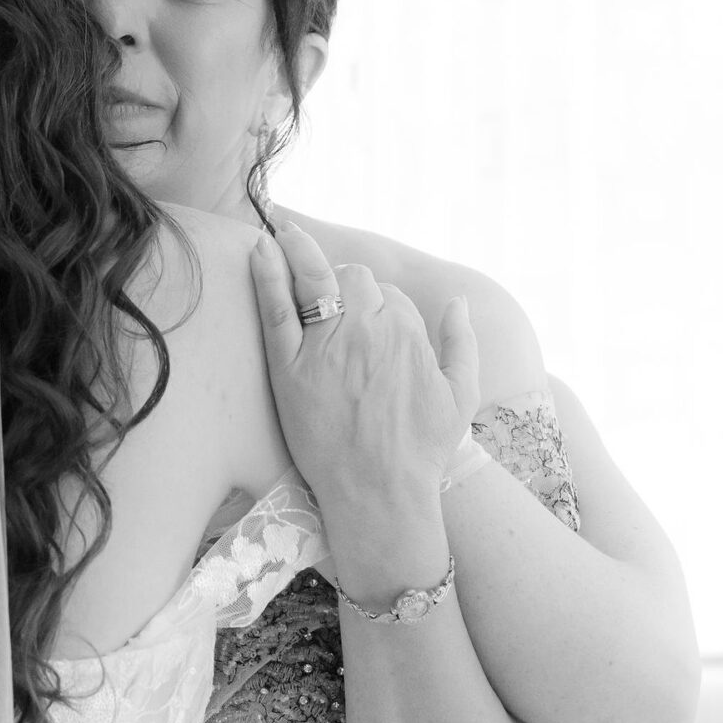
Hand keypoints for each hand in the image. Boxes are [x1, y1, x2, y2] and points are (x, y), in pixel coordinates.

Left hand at [248, 216, 479, 523]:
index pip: (386, 295)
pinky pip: (276, 308)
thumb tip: (459, 302)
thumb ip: (462, 342)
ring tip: (284, 230)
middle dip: (348, 285)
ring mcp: (325, 346)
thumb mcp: (462, 394)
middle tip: (336, 306)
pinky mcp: (288, 367)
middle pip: (353, 279)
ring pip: (317, 280)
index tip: (370, 327)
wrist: (378, 492)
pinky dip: (267, 274)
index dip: (378, 308)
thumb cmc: (422, 450)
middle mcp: (366, 330)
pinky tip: (260, 247)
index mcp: (407, 332)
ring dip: (302, 252)